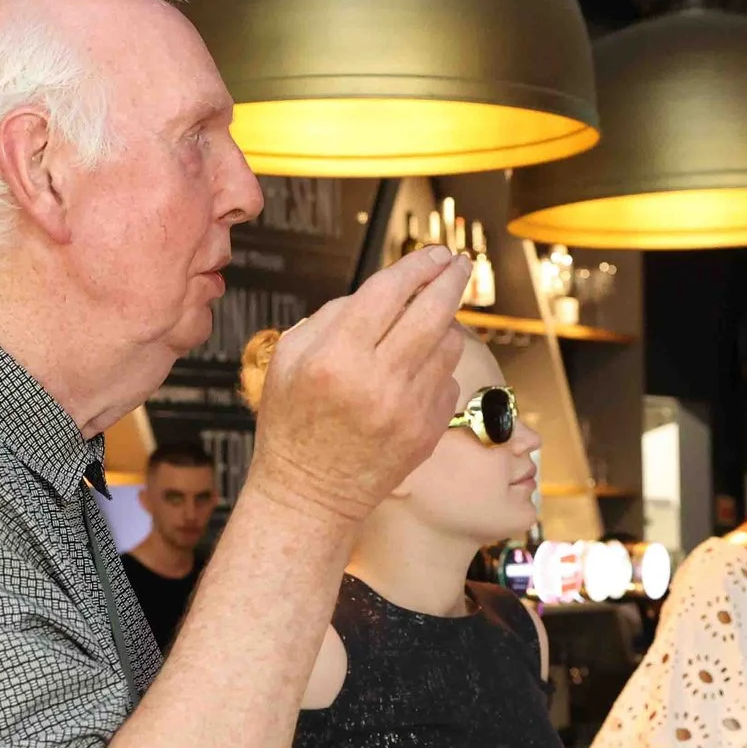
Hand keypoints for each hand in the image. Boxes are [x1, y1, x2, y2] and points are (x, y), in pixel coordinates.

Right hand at [246, 247, 468, 527]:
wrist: (310, 494)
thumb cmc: (293, 425)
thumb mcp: (288, 358)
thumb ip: (331, 316)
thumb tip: (384, 290)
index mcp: (335, 358)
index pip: (389, 291)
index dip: (416, 265)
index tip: (433, 253)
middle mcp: (377, 381)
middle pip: (433, 311)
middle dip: (451, 279)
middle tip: (458, 264)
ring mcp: (408, 409)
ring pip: (448, 344)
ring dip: (444, 324)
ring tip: (425, 324)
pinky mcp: (428, 431)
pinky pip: (449, 380)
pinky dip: (437, 367)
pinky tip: (413, 373)